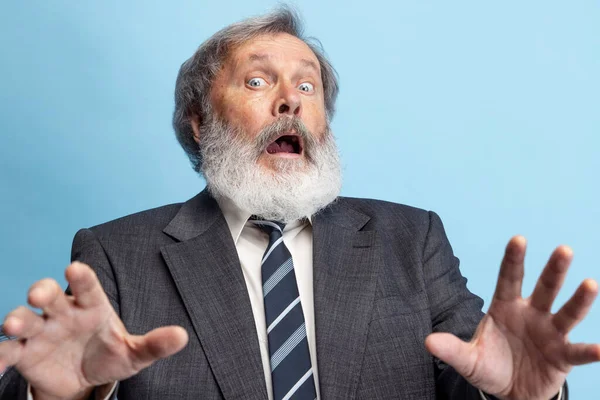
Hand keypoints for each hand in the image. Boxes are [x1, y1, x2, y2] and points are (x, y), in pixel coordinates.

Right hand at [0, 262, 187, 399]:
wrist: (84, 379)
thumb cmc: (110, 356)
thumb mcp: (134, 354)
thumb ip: (155, 344)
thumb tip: (183, 336)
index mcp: (92, 307)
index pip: (87, 286)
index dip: (82, 277)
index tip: (76, 268)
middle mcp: (63, 313)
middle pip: (50, 295)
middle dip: (43, 290)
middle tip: (40, 293)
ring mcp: (41, 332)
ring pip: (24, 318)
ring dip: (18, 318)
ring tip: (15, 324)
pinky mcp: (25, 353)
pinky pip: (8, 351)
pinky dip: (0, 355)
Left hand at [425, 236, 599, 399]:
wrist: (510, 391)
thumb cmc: (490, 365)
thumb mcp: (468, 358)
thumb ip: (451, 349)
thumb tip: (428, 341)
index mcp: (505, 307)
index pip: (509, 279)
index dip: (513, 260)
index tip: (518, 239)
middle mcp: (531, 314)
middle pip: (543, 288)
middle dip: (553, 270)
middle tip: (563, 249)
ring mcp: (550, 333)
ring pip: (566, 312)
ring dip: (579, 299)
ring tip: (590, 284)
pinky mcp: (563, 356)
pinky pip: (578, 352)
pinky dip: (589, 351)